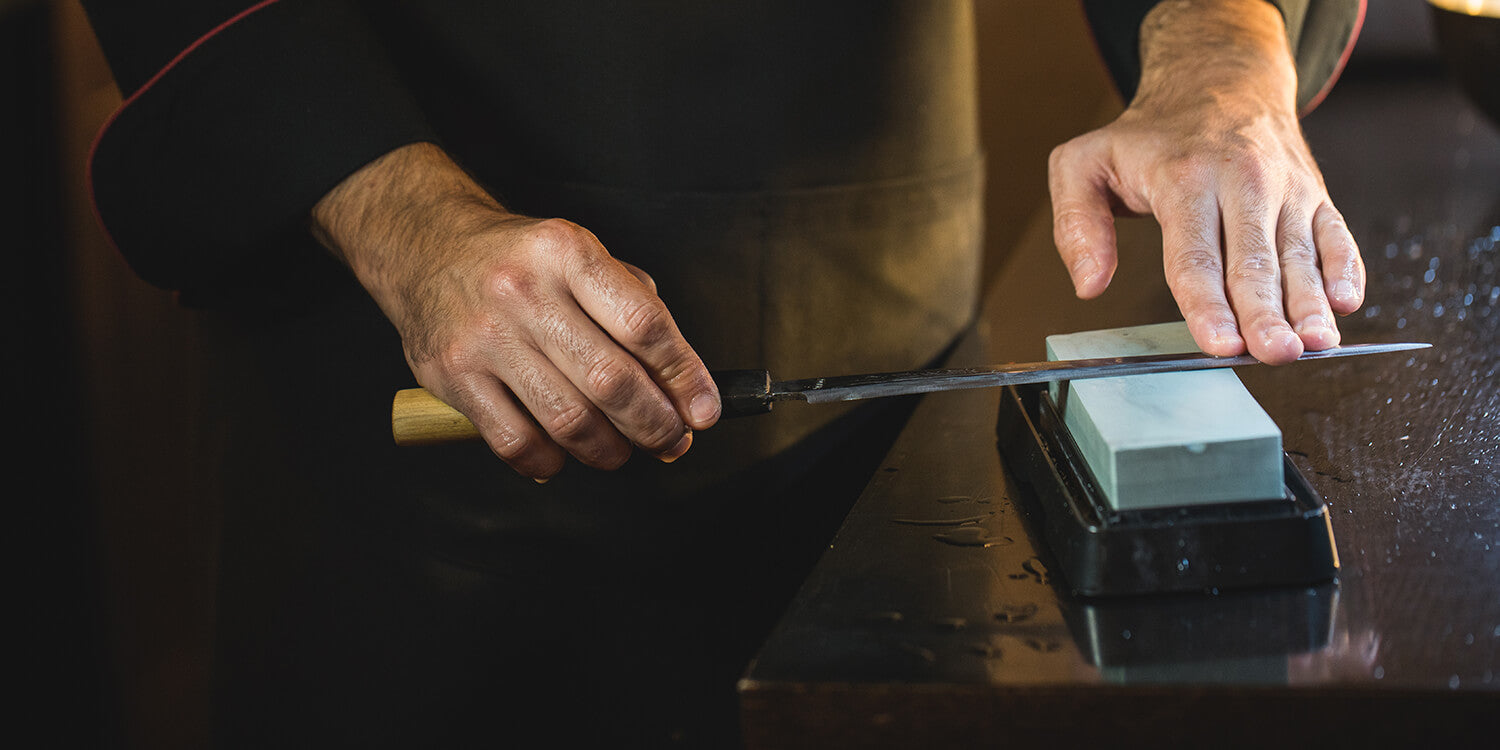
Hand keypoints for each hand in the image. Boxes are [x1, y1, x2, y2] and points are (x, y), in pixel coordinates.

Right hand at [311, 143, 720, 479]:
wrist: (425, 245)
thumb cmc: (520, 260)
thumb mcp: (580, 253)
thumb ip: (631, 304)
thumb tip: (681, 381)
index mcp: (568, 252)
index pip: (645, 325)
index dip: (684, 376)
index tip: (705, 410)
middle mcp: (525, 291)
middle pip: (612, 381)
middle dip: (656, 425)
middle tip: (672, 441)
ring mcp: (484, 336)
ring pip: (567, 419)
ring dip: (609, 451)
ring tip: (623, 452)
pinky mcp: (452, 375)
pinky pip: (514, 441)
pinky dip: (549, 461)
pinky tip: (563, 456)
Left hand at [1047, 0, 1364, 363]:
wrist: (1220, 79)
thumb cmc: (1147, 135)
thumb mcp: (1084, 162)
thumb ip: (1076, 224)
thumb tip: (1089, 285)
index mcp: (1185, 177)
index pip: (1195, 254)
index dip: (1207, 303)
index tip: (1219, 343)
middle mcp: (1242, 181)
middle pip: (1254, 261)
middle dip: (1265, 313)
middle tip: (1274, 354)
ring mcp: (1284, 188)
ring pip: (1299, 254)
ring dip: (1310, 303)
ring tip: (1314, 343)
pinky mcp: (1314, 195)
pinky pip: (1335, 236)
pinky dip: (1345, 269)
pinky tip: (1346, 303)